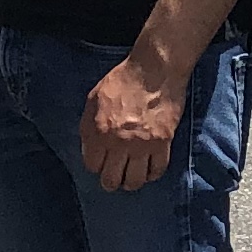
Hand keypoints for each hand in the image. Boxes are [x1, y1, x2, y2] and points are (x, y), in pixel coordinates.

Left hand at [78, 54, 182, 193]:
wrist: (154, 70)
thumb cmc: (122, 80)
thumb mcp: (94, 99)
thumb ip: (88, 126)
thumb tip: (89, 148)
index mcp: (97, 130)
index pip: (92, 165)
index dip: (96, 166)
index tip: (101, 164)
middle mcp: (118, 142)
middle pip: (111, 179)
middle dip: (111, 182)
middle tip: (115, 178)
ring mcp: (141, 144)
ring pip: (135, 180)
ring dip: (132, 182)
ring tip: (132, 178)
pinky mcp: (163, 143)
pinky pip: (158, 169)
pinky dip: (153, 174)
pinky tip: (149, 170)